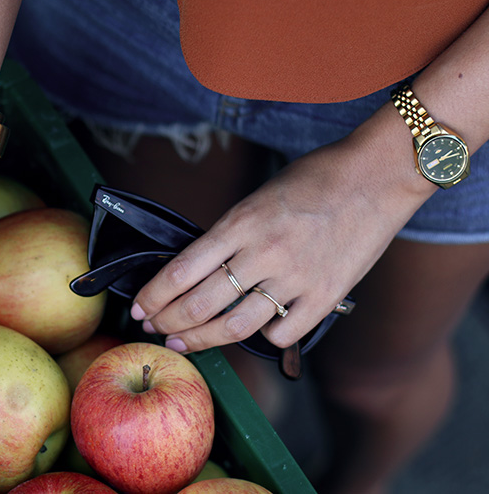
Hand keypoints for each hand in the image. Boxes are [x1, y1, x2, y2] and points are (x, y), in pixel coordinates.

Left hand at [131, 106, 434, 352]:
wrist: (377, 175)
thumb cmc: (313, 180)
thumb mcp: (256, 200)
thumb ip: (228, 237)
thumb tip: (196, 272)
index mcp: (241, 223)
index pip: (181, 270)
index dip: (154, 295)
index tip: (140, 306)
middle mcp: (264, 253)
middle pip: (200, 305)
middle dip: (167, 322)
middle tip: (154, 329)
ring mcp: (296, 278)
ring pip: (235, 327)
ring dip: (200, 339)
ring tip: (183, 341)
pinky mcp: (326, 296)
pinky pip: (280, 334)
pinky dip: (260, 338)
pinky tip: (251, 333)